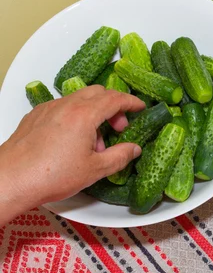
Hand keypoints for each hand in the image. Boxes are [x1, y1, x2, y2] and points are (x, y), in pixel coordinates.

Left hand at [0, 86, 144, 223]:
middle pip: (97, 92)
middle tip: (119, 128)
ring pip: (79, 100)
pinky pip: (62, 107)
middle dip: (113, 106)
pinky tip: (74, 140)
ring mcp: (48, 109)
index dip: (131, 101)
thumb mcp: (95, 169)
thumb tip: (133, 149)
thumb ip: (120, 156)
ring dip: (94, 113)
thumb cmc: (52, 175)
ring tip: (95, 142)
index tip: (140, 107)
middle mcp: (65, 105)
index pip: (114, 98)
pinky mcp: (35, 116)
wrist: (12, 179)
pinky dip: (75, 116)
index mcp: (84, 115)